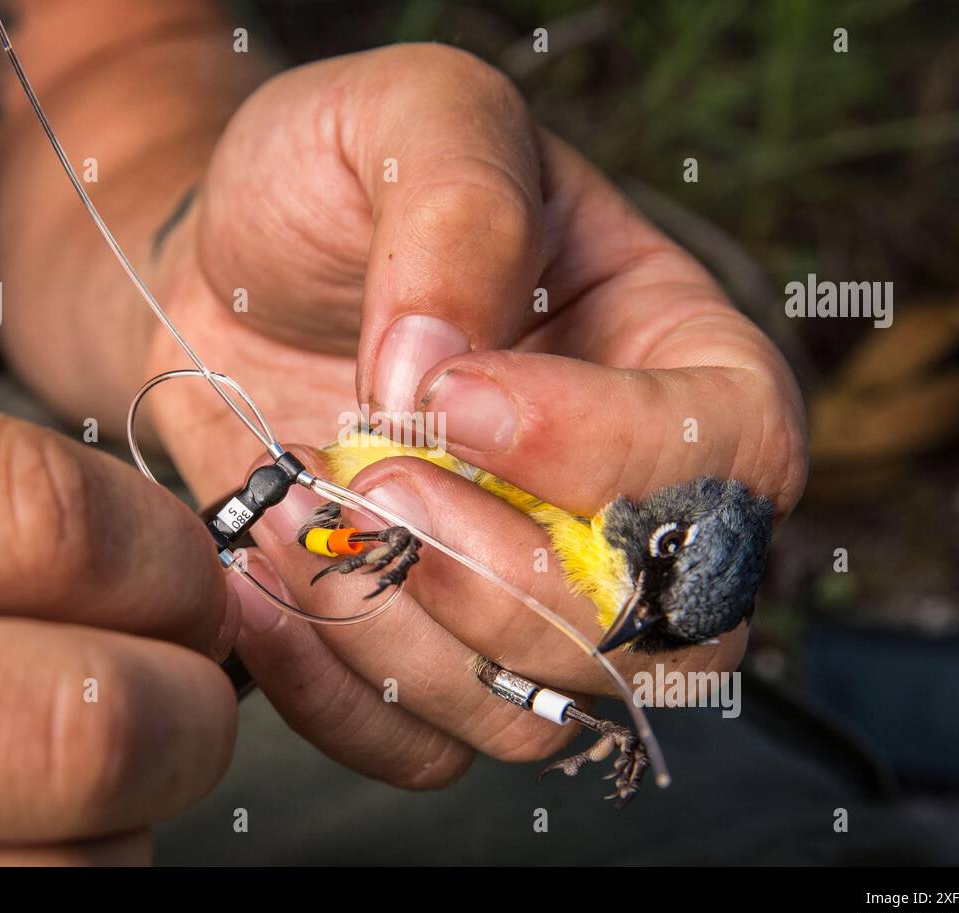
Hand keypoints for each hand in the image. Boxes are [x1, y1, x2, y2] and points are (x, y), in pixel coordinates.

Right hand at [0, 397, 237, 863]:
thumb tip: (163, 562)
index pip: (35, 518)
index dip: (158, 554)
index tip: (184, 582)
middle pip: (74, 724)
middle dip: (182, 713)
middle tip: (179, 697)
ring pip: (60, 875)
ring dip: (115, 832)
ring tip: (61, 793)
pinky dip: (53, 896)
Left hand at [143, 45, 807, 787]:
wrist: (229, 268)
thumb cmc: (343, 183)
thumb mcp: (414, 120)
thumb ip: (458, 212)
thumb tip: (440, 373)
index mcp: (676, 362)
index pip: (728, 457)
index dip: (596, 453)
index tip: (449, 395)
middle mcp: (624, 505)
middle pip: (652, 632)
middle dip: (497, 575)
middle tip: (373, 474)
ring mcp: (528, 595)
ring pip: (532, 712)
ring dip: (393, 628)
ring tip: (287, 510)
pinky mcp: (431, 653)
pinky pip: (420, 744)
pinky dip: (331, 690)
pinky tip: (257, 582)